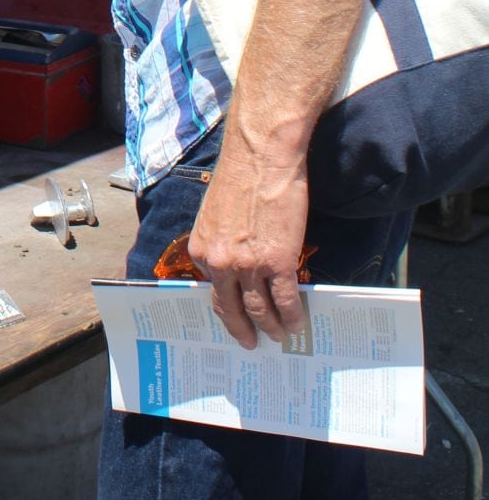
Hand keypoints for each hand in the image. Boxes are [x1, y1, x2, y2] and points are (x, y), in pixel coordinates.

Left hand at [186, 126, 309, 348]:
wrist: (261, 157)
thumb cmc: (241, 177)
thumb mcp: (216, 214)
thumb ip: (220, 241)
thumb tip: (234, 259)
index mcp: (202, 250)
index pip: (213, 290)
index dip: (227, 307)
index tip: (236, 318)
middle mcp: (220, 263)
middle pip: (231, 308)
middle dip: (242, 329)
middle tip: (250, 343)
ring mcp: (248, 266)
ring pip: (260, 309)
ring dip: (271, 327)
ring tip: (279, 336)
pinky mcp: (277, 262)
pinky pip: (285, 300)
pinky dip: (293, 316)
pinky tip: (298, 324)